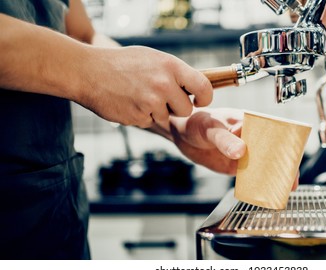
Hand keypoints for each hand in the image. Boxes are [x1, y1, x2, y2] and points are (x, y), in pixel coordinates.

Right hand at [76, 46, 212, 127]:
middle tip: (160, 97)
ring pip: (167, 118)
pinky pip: (149, 122)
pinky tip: (129, 102)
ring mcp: (151, 102)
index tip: (199, 100)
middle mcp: (164, 85)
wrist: (88, 72)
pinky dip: (141, 116)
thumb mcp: (153, 58)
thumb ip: (175, 72)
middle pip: (186, 110)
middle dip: (176, 108)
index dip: (205, 97)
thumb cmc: (122, 63)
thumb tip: (195, 87)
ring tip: (139, 95)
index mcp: (171, 66)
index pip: (204, 87)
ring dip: (156, 112)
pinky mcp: (138, 117)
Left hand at [162, 107, 300, 191]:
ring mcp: (246, 152)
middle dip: (285, 164)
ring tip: (285, 188)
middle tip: (292, 179)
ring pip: (265, 164)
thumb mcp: (209, 128)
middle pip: (274, 151)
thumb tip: (241, 151)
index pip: (274, 132)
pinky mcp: (237, 165)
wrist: (182, 133)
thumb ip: (224, 140)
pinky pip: (252, 174)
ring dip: (274, 175)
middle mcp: (251, 137)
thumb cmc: (196, 122)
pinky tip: (267, 191)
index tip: (291, 158)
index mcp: (249, 122)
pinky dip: (260, 182)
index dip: (286, 145)